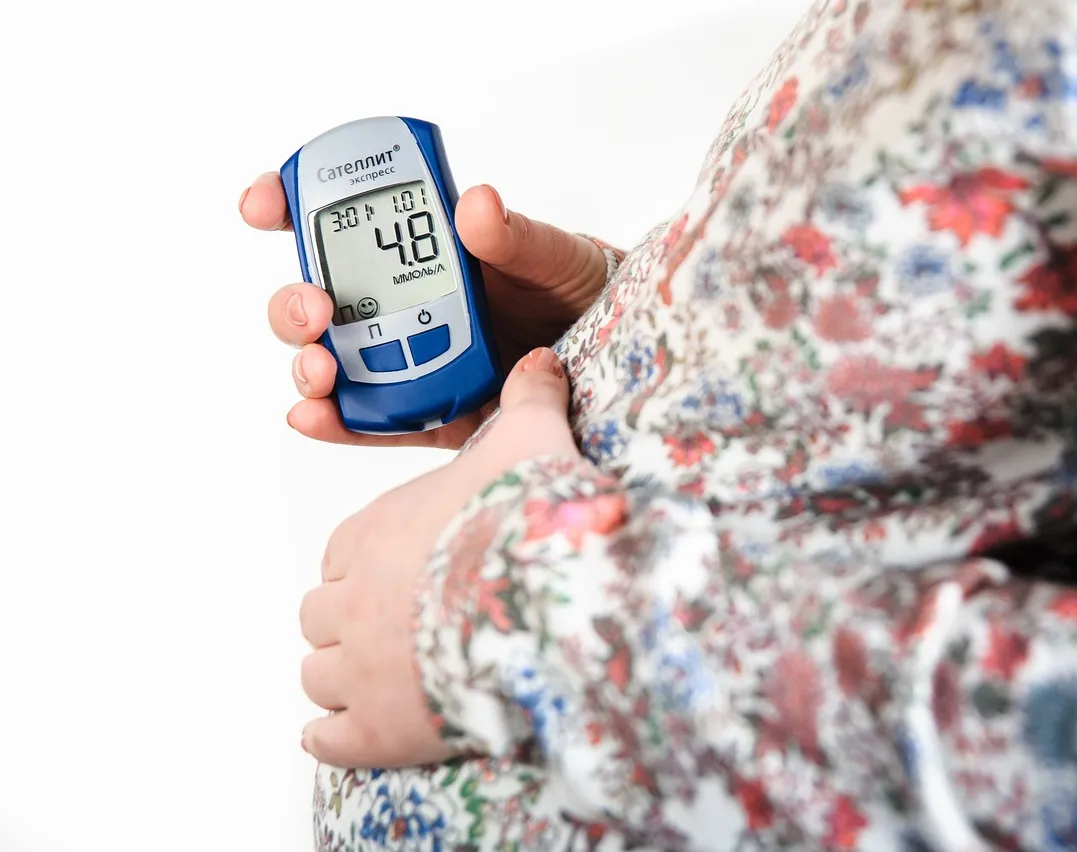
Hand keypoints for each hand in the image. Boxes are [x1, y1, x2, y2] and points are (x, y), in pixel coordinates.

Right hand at [241, 172, 607, 447]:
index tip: (265, 205)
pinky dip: (337, 422)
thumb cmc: (583, 292)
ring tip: (320, 367)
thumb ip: (516, 237)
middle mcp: (403, 305)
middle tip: (314, 306)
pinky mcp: (430, 415)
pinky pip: (373, 422)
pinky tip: (313, 416)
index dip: (290, 208)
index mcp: (425, 250)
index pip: (342, 223)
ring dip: (308, 363)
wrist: (622, 360)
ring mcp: (410, 362)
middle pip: (319, 301)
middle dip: (294, 303)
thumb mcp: (556, 257)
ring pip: (334, 362)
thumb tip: (475, 205)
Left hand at [296, 346, 579, 766]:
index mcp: (373, 534)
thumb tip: (541, 359)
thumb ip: (527, 400)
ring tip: (369, 682)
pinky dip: (332, 738)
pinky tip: (343, 736)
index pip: (339, 552)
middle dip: (344, 621)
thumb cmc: (527, 521)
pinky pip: (330, 740)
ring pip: (317, 675)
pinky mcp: (377, 730)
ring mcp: (359, 669)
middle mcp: (351, 601)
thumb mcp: (530, 442)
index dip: (361, 563)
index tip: (388, 571)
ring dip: (337, 677)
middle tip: (383, 629)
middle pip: (319, 615)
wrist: (547, 606)